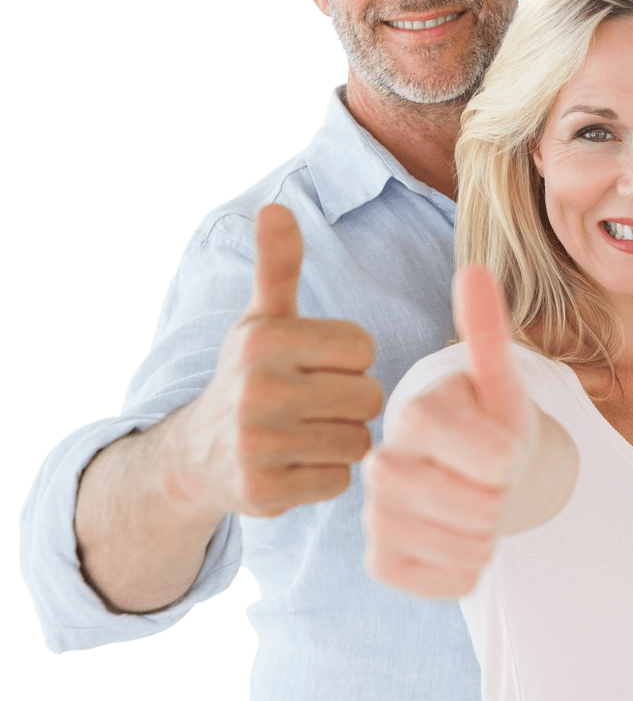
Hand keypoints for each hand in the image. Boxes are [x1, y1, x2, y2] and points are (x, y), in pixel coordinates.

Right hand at [164, 204, 382, 518]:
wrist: (197, 454)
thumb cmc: (251, 374)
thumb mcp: (263, 318)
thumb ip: (278, 266)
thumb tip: (275, 207)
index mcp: (263, 338)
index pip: (363, 347)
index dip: (348, 358)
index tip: (315, 364)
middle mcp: (257, 389)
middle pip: (368, 396)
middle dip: (349, 401)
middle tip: (313, 402)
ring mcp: (258, 445)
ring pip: (358, 441)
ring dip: (340, 439)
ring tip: (304, 431)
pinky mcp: (264, 493)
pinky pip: (339, 482)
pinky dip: (324, 476)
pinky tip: (294, 464)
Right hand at [362, 265, 539, 598]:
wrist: (478, 477)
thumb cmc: (492, 424)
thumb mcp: (502, 381)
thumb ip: (487, 331)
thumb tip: (474, 270)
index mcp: (414, 412)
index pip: (481, 453)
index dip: (505, 457)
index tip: (504, 450)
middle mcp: (381, 461)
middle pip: (474, 506)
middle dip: (502, 499)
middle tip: (492, 483)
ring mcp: (376, 514)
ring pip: (462, 547)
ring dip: (490, 535)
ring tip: (478, 509)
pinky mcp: (382, 560)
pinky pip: (445, 582)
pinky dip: (469, 568)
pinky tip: (460, 542)